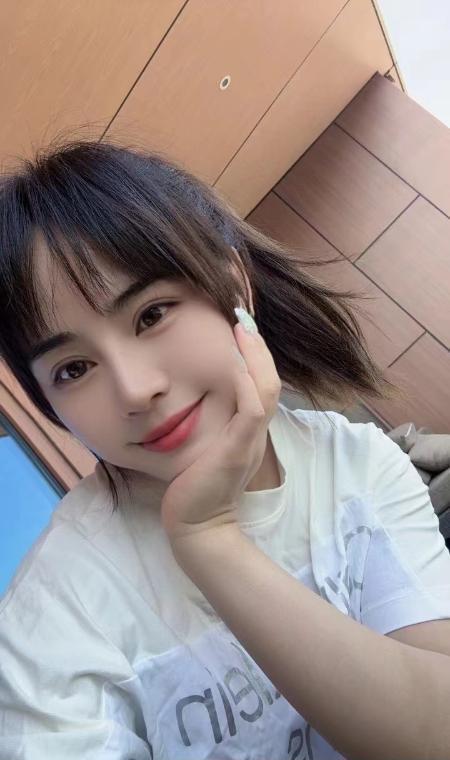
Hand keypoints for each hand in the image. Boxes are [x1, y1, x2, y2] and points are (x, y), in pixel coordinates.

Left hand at [160, 315, 281, 552]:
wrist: (197, 526)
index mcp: (248, 429)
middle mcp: (254, 432)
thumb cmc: (196, 487)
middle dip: (258, 346)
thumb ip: (210, 425)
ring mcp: (249, 440)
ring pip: (266, 389)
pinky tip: (234, 360)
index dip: (254, 354)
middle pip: (270, 380)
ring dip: (255, 356)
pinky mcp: (238, 450)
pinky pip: (251, 410)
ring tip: (242, 326)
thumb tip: (194, 398)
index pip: (260, 383)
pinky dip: (246, 382)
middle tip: (242, 314)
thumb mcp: (207, 447)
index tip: (240, 325)